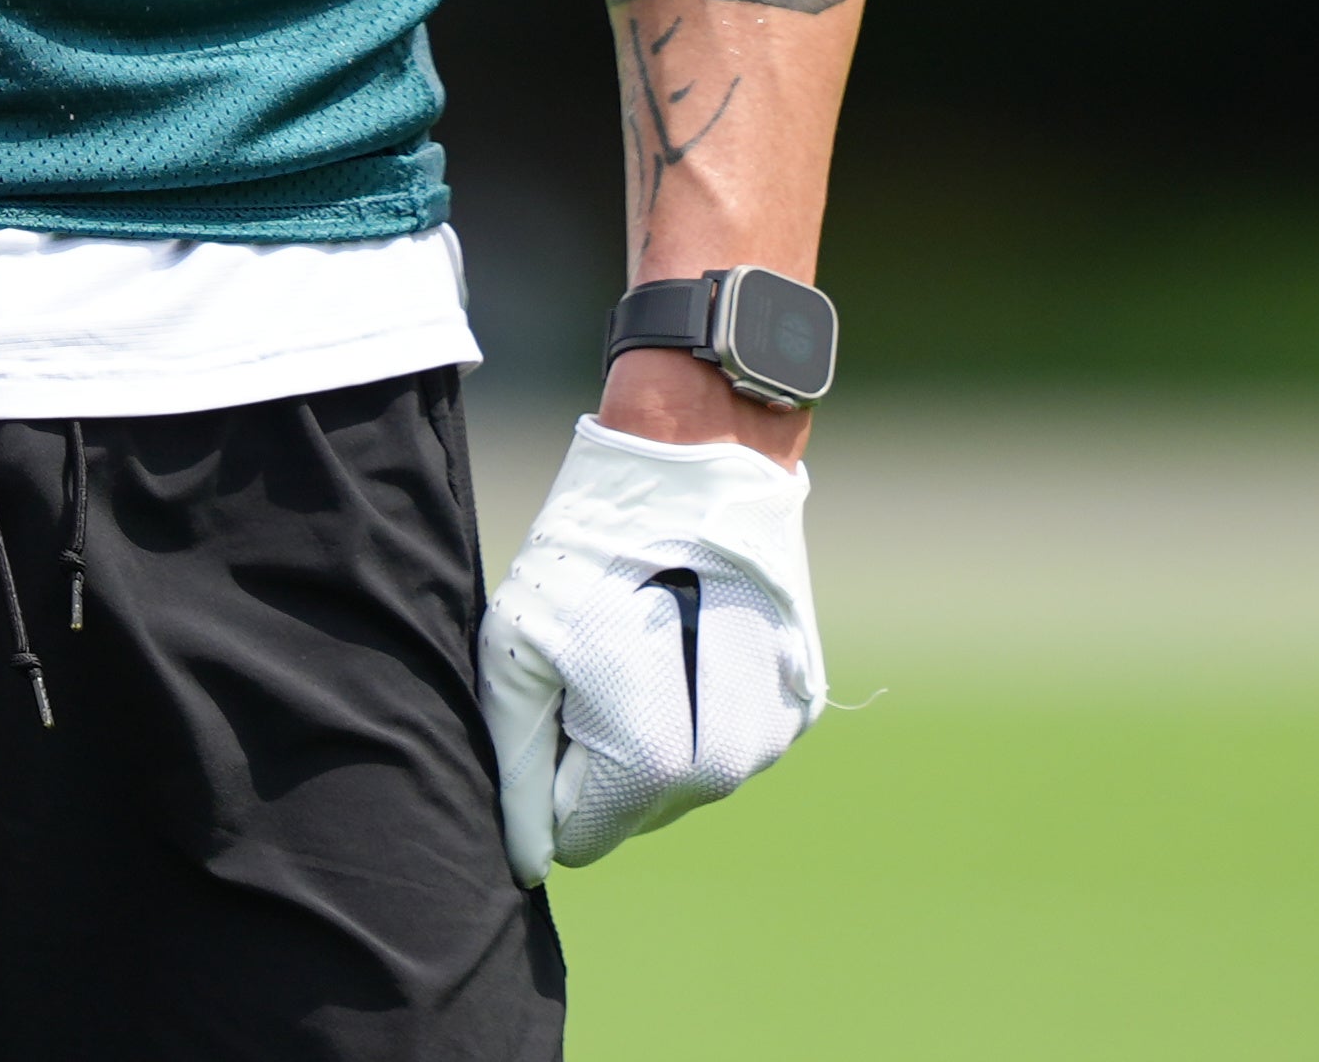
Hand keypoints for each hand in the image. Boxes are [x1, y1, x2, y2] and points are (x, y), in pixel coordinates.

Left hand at [477, 414, 825, 880]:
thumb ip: (519, 761)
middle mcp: (726, 763)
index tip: (550, 707)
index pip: (585, 835)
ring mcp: (772, 734)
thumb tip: (527, 862)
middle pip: (641, 815)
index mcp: (651, 756)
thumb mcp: (519, 646)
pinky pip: (735, 744)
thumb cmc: (591, 545)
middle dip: (601, 768)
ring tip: (635, 652)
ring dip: (652, 745)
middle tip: (585, 673)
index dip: (552, 782)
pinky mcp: (799, 701)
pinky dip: (697, 715)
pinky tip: (680, 648)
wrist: (700, 455)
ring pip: (692, 785)